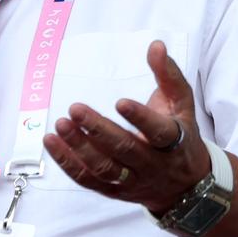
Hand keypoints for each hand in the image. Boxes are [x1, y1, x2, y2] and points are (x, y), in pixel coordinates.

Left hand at [44, 41, 211, 214]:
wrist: (185, 187)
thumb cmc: (181, 136)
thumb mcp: (182, 105)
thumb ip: (168, 75)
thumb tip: (156, 45)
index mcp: (174, 141)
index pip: (158, 132)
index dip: (140, 118)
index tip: (120, 102)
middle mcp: (153, 165)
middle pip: (125, 150)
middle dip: (99, 130)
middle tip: (75, 108)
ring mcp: (133, 181)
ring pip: (104, 168)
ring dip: (79, 147)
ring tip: (60, 124)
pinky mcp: (114, 191)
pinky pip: (88, 179)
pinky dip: (68, 162)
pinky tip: (52, 142)